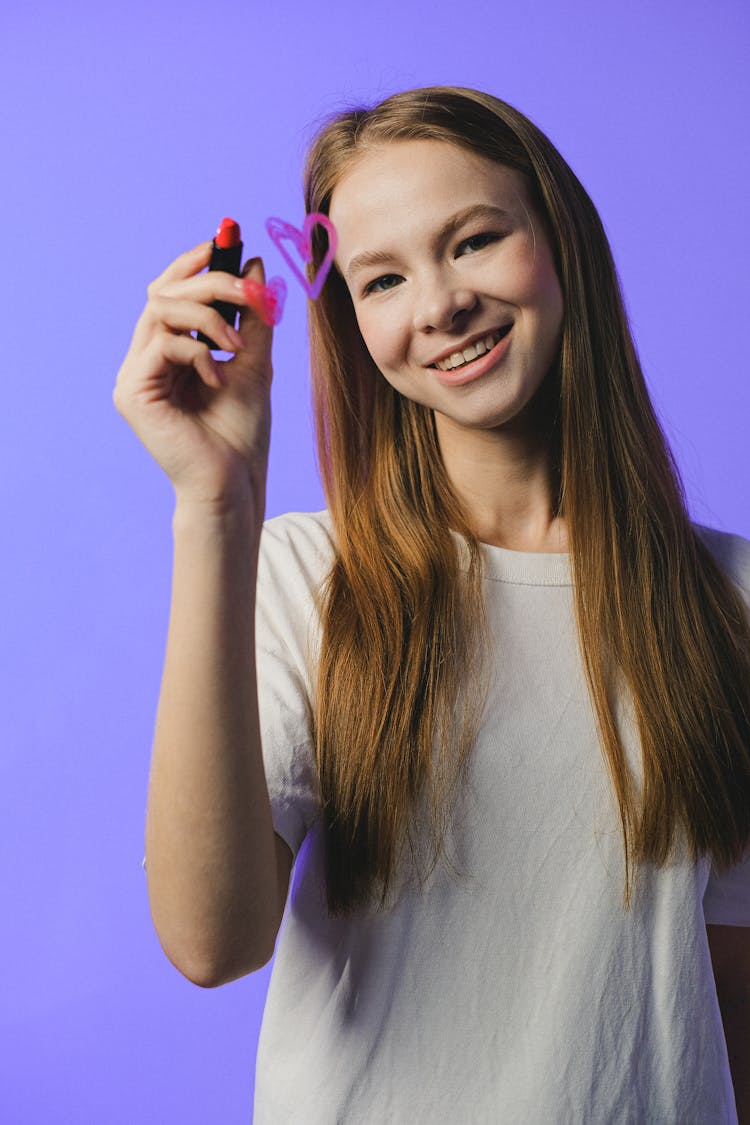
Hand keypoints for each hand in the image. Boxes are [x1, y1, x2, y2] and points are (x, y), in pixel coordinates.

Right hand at [113, 241, 275, 518]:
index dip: (193, 262)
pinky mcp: (131, 393)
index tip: (226, 241)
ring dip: (209, 316)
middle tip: (250, 294)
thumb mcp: (256, 362)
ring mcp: (134, 376)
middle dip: (211, 283)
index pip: (171, 290)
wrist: (234, 484)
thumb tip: (253, 263)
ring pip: (160, 310)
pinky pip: (162, 345)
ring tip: (239, 345)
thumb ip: (252, 317)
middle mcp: (145, 359)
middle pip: (164, 292)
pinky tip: (218, 377)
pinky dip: (198, 352)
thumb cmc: (242, 434)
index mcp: (169, 351)